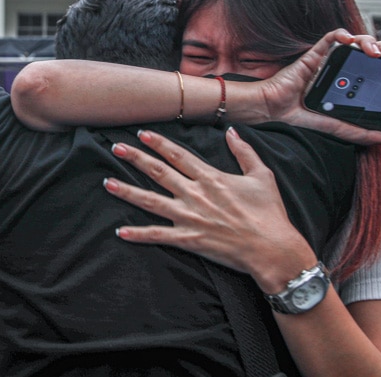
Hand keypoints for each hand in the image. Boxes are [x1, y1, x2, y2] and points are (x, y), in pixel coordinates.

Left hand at [106, 127, 315, 292]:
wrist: (272, 249)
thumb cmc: (269, 213)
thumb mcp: (262, 176)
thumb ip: (245, 152)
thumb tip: (232, 131)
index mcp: (211, 178)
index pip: (178, 155)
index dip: (159, 143)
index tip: (142, 134)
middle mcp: (195, 194)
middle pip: (159, 172)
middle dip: (135, 159)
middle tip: (116, 149)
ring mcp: (190, 217)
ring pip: (151, 201)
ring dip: (128, 192)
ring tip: (108, 184)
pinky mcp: (189, 239)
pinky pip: (158, 236)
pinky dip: (139, 234)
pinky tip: (120, 231)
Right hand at [253, 29, 380, 144]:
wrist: (272, 109)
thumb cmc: (296, 114)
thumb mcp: (336, 127)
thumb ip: (359, 132)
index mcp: (347, 82)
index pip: (373, 67)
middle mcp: (339, 68)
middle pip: (368, 50)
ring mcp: (327, 59)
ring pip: (354, 40)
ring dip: (369, 41)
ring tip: (377, 53)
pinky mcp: (314, 53)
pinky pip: (331, 37)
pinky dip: (342, 34)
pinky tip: (349, 40)